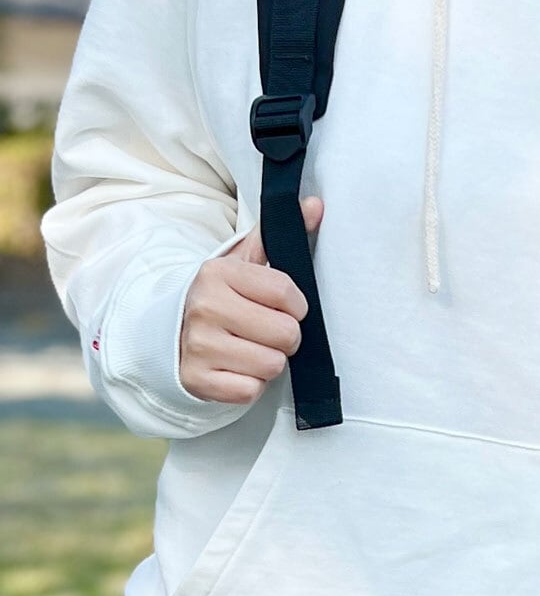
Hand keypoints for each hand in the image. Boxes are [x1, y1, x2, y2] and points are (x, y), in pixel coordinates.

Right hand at [179, 197, 322, 402]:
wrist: (169, 331)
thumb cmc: (222, 296)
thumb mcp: (246, 261)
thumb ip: (280, 234)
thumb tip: (315, 205)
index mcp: (219, 274)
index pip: (286, 292)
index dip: (296, 304)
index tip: (283, 305)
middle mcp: (205, 308)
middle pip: (286, 333)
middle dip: (285, 336)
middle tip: (265, 330)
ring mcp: (197, 346)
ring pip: (272, 364)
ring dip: (269, 361)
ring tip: (250, 347)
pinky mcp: (196, 380)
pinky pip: (250, 390)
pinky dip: (250, 384)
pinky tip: (235, 367)